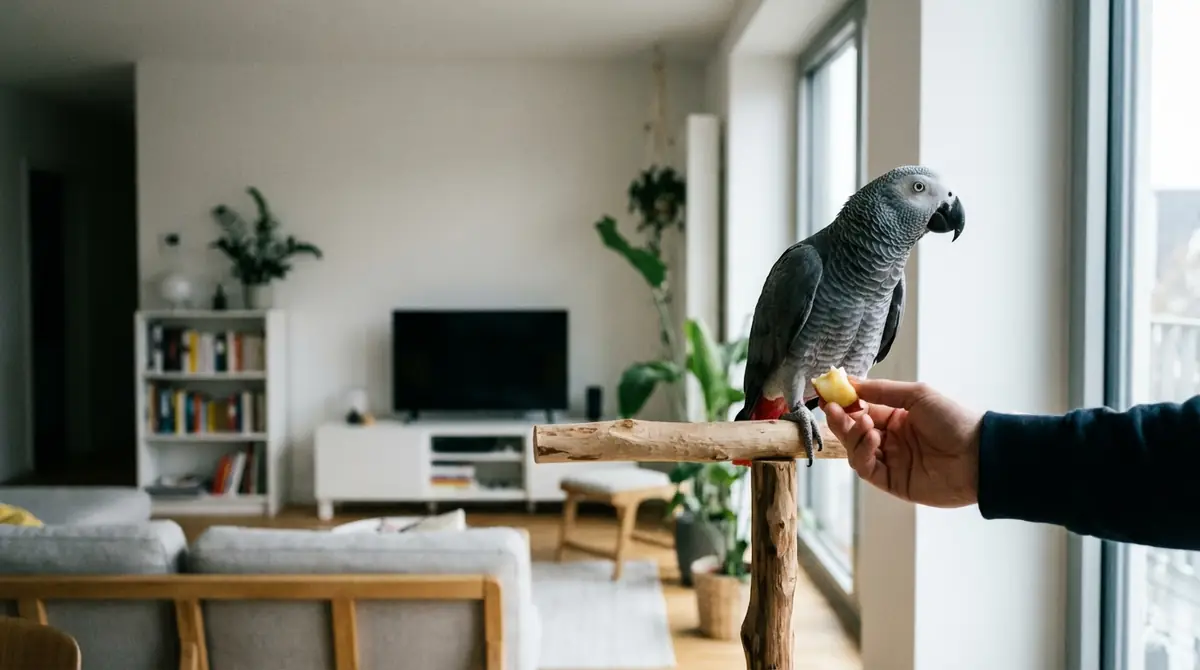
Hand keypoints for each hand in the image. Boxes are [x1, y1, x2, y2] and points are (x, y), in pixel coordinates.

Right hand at [819, 379, 982, 507]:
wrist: (980, 455)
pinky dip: (863, 453)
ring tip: (862, 423)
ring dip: (852, 435)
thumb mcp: (917, 395)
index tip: (829, 394)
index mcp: (897, 419)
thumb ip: (881, 391)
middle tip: (832, 408)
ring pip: (856, 451)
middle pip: (854, 432)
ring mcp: (892, 462)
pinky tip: (872, 439)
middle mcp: (891, 441)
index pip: (861, 411)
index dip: (844, 404)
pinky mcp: (893, 482)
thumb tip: (850, 383)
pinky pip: (867, 469)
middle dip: (841, 420)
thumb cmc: (954, 420)